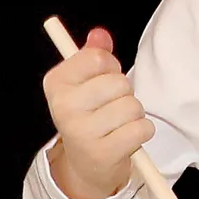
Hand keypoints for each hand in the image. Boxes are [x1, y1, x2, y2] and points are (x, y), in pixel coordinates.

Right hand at [41, 27, 151, 198]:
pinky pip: (142, 128)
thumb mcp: (86, 82)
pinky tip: (125, 139)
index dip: (109, 66)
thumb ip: (94, 54)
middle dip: (124, 93)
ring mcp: (81, 132)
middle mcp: (63, 107)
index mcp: (56, 84)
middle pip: (118, 82)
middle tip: (111, 107)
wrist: (87, 164)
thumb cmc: (91, 115)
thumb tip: (99, 34)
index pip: (96, 57)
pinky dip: (141, 132)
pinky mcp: (103, 153)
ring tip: (117, 124)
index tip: (102, 79)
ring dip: (134, 114)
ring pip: (132, 105)